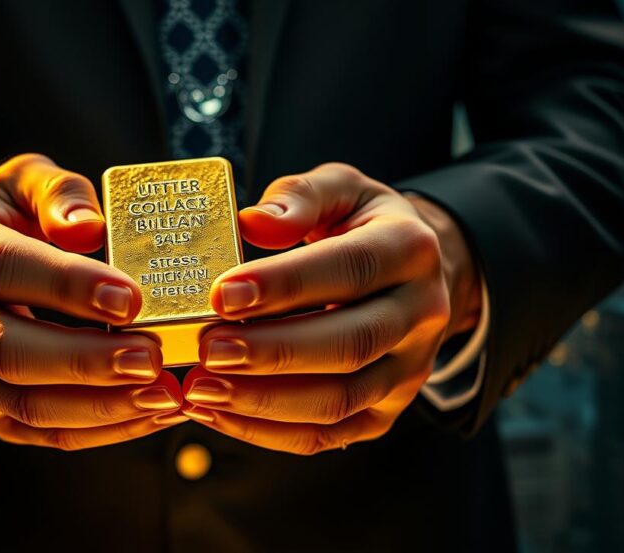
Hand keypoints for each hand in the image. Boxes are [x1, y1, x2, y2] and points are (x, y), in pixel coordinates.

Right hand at [0, 154, 186, 450]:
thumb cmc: (8, 214)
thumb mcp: (26, 180)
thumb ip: (59, 194)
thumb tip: (89, 228)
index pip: (5, 269)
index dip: (67, 286)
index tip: (131, 299)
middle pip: (6, 350)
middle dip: (85, 361)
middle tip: (152, 359)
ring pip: (21, 404)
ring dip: (98, 407)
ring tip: (162, 395)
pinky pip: (37, 432)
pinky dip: (98, 430)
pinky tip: (149, 414)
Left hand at [181, 163, 481, 453]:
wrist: (411, 272)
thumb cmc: (359, 224)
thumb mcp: (338, 188)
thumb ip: (298, 198)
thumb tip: (252, 222)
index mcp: (410, 248)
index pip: (350, 269)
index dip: (285, 285)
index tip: (222, 295)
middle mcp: (421, 313)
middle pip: (349, 345)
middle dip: (271, 353)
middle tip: (207, 350)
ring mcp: (408, 370)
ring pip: (339, 400)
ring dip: (264, 401)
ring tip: (202, 389)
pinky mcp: (386, 411)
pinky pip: (329, 435)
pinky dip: (269, 432)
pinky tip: (219, 413)